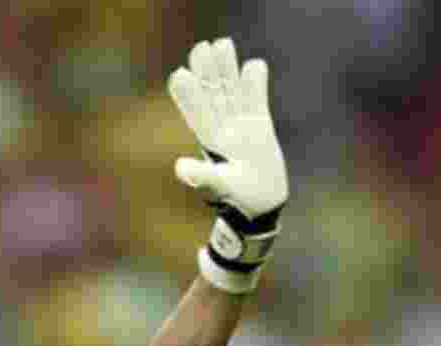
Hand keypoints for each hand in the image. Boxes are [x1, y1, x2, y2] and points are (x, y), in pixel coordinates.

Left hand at [168, 38, 287, 290]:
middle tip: (200, 49)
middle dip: (207, 72)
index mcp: (210, 143)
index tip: (179, 75)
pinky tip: (253, 65)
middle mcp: (223, 131)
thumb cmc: (238, 201)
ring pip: (232, 92)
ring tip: (222, 44)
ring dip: (228, 69)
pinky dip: (255, 83)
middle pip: (214, 95)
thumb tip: (179, 167)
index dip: (188, 95)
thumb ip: (202, 176)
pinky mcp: (259, 126)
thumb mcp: (219, 188)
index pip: (198, 113)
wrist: (260, 207)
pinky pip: (256, 99)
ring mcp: (241, 127)